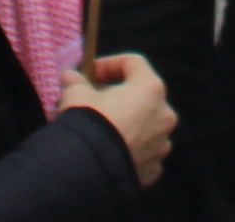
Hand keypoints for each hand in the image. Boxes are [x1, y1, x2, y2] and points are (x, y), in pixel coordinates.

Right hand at [64, 53, 176, 185]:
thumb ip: (75, 83)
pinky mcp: (153, 169)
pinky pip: (142, 153)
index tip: (88, 74)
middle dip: (117, 96)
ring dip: (125, 123)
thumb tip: (70, 77)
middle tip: (92, 102)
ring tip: (99, 130)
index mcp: (150, 88)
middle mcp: (164, 115)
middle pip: (142, 96)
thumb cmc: (89, 123)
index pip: (133, 63)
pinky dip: (128, 149)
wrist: (90, 172)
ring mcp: (162, 145)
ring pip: (144, 126)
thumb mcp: (76, 95)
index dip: (109, 64)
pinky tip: (107, 151)